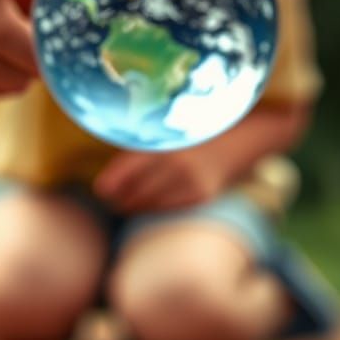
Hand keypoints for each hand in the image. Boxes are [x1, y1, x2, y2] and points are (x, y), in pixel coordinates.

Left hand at [93, 145, 227, 213]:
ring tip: (122, 204)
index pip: (129, 168)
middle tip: (108, 200)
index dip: (111, 182)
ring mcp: (192, 182)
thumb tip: (108, 181)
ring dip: (134, 205)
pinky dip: (154, 207)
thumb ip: (142, 150)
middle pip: (138, 190)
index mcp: (166, 143)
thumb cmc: (194, 133)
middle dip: (120, 198)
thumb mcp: (169, 133)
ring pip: (151, 203)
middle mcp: (179, 164)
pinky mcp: (201, 195)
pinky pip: (169, 207)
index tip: (100, 190)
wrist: (239, 138)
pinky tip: (146, 204)